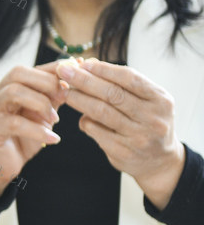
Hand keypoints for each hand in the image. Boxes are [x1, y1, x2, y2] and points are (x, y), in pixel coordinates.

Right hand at [0, 61, 66, 201]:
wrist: (2, 166)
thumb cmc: (22, 139)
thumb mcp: (40, 115)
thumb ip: (52, 97)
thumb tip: (73, 79)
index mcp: (5, 88)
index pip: (28, 69)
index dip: (51, 69)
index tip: (74, 74)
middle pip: (17, 74)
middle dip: (46, 82)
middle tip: (65, 97)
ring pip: (14, 93)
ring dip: (41, 103)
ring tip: (56, 120)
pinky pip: (14, 123)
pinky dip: (38, 130)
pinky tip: (53, 139)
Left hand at [57, 58, 185, 208]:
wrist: (160, 161)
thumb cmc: (147, 121)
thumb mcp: (146, 100)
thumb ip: (122, 84)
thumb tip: (87, 65)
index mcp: (161, 100)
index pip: (129, 78)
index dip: (104, 69)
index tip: (83, 63)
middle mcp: (153, 118)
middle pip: (112, 94)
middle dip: (84, 80)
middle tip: (63, 70)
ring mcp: (139, 137)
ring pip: (101, 112)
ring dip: (78, 99)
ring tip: (65, 91)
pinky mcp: (123, 153)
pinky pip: (96, 131)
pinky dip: (85, 120)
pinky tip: (80, 115)